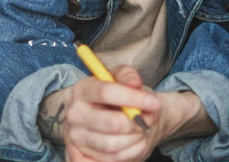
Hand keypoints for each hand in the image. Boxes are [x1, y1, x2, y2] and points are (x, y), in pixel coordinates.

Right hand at [41, 66, 164, 161]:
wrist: (109, 118)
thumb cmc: (118, 97)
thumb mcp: (122, 79)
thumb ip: (128, 76)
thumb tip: (134, 83)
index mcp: (81, 90)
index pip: (106, 92)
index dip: (133, 98)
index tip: (154, 103)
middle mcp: (74, 114)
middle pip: (112, 123)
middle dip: (137, 124)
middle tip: (149, 122)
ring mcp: (75, 137)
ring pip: (113, 146)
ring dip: (135, 141)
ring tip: (141, 133)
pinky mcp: (79, 156)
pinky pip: (109, 161)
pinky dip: (127, 155)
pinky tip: (131, 144)